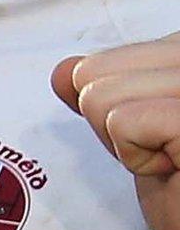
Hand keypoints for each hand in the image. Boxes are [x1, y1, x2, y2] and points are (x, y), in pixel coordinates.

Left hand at [54, 32, 179, 229]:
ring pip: (99, 94)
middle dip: (114, 124)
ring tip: (176, 162)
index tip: (163, 138)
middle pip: (95, 71)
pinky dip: (134, 157)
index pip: (109, 58)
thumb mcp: (139, 134)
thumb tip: (62, 70)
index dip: (116, 107)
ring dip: (125, 143)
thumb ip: (106, 92)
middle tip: (169, 155)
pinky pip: (120, 120)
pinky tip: (176, 171)